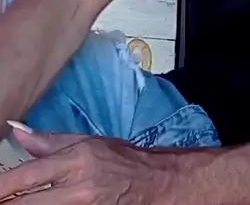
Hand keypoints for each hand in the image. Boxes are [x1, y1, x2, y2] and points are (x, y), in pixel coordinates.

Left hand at [0, 126, 170, 203]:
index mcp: (75, 161)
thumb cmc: (121, 159)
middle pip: (27, 204)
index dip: (2, 187)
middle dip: (7, 203)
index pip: (26, 176)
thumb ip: (49, 141)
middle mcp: (77, 189)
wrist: (156, 183)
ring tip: (12, 203)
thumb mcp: (86, 142)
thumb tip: (16, 130)